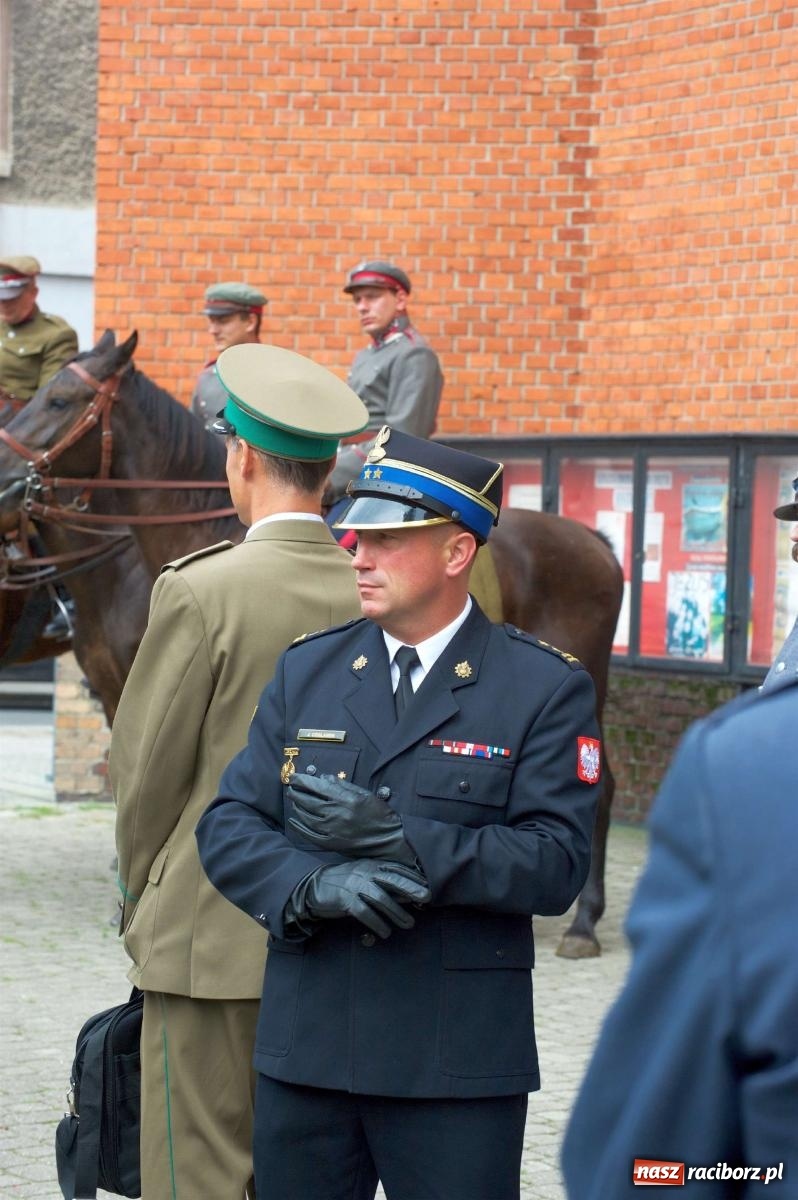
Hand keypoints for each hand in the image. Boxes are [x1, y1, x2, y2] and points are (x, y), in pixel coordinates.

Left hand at [288, 773, 415, 866]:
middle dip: (296, 793)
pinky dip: (300, 827)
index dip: (303, 780)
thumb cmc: (379, 814)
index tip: (293, 776)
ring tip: (293, 801)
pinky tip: (293, 821)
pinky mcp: (332, 844)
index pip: (318, 786)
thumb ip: (343, 785)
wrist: (389, 840)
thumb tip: (324, 778)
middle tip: (290, 787)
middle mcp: (337, 814)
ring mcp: (333, 830)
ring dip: (297, 807)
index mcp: (346, 799)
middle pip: (309, 801)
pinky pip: (310, 835)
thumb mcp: (364, 794)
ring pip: (307, 817)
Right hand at [296, 859, 430, 938]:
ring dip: (397, 912)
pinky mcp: (345, 900)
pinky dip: (377, 923)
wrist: (315, 887)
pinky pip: (365, 913)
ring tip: (409, 923)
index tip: (428, 885)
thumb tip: (409, 895)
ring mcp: (354, 885)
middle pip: (392, 879)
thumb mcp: (365, 878)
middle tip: (426, 897)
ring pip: (381, 898)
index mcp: (371, 864)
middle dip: (411, 888)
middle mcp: (364, 872)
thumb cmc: (345, 884)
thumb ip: (385, 885)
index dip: (413, 877)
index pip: (396, 869)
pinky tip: (385, 932)